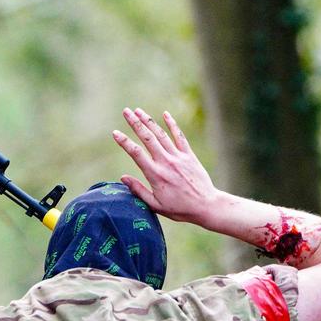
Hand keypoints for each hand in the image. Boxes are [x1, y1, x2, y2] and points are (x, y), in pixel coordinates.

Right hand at [112, 108, 217, 225]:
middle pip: (147, 138)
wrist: (206, 206)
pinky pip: (179, 136)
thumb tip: (123, 177)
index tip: (115, 132)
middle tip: (125, 111)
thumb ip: (138, 190)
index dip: (124, 142)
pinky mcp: (189, 155)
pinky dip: (172, 124)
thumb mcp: (156, 205)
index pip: (136, 153)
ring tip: (138, 111)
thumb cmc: (180, 209)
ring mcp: (179, 157)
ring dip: (149, 121)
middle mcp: (166, 162)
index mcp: (156, 175)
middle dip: (135, 123)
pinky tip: (165, 114)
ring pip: (161, 134)